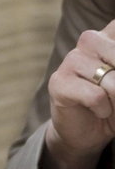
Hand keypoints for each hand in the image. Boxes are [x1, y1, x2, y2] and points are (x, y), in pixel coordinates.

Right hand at [46, 22, 114, 159]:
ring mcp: (72, 60)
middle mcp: (89, 41)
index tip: (114, 68)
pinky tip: (98, 110)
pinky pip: (95, 96)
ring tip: (111, 104)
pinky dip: (103, 109)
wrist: (87, 132)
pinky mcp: (59, 82)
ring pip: (110, 80)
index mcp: (109, 36)